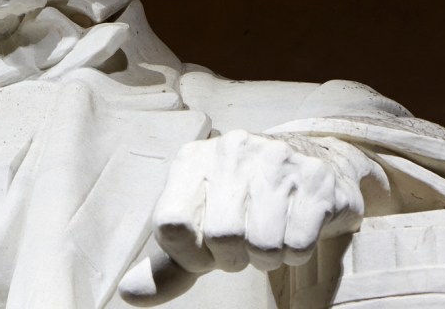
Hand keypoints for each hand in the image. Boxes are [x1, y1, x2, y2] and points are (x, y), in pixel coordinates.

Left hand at [119, 130, 375, 304]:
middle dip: (234, 257)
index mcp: (192, 160)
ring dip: (267, 256)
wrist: (309, 165)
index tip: (205, 252)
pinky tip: (294, 227)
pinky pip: (299, 243)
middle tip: (244, 246)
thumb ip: (167, 264)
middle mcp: (232, 150)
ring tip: (269, 234)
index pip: (170, 223)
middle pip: (222, 236)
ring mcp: (276, 160)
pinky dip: (296, 251)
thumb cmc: (242, 207)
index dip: (189, 254)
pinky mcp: (316, 179)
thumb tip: (128, 294)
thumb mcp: (200, 229)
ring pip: (263, 243)